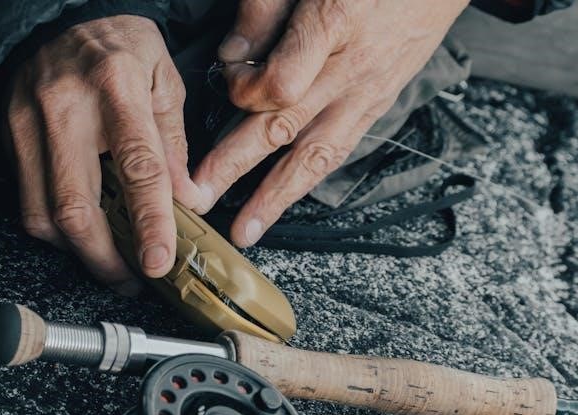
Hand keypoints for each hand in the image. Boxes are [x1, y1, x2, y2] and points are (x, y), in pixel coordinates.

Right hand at [7, 15, 205, 290]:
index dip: (149, 222)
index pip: (137, 166)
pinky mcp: (8, 136)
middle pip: (76, 208)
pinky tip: (83, 232)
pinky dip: (57, 231)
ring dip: (79, 254)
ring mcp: (29, 123)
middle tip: (133, 281)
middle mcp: (66, 106)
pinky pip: (28, 203)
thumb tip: (189, 202)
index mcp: (117, 85)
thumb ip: (175, 143)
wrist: (56, 14)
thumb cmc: (118, 47)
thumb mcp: (164, 78)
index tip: (158, 263)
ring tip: (111, 264)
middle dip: (105, 260)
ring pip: (44, 215)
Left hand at [193, 0, 469, 246]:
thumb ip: (265, 8)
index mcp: (335, 23)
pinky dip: (306, 182)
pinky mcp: (377, 107)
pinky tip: (281, 205)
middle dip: (235, 164)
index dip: (245, 87)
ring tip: (245, 230)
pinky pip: (338, 152)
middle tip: (200, 196)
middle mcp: (351, 68)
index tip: (230, 73)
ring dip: (274, 196)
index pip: (280, 81)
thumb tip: (231, 55)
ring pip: (314, 153)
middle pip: (285, 125)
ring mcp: (367, 93)